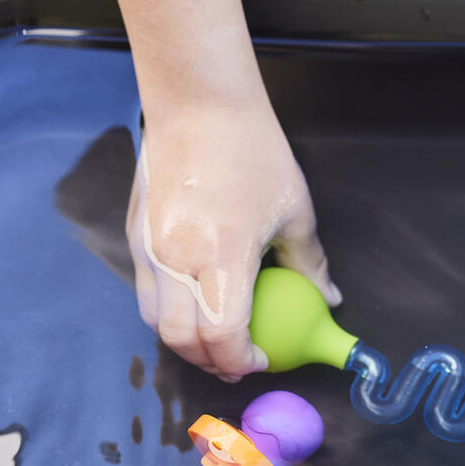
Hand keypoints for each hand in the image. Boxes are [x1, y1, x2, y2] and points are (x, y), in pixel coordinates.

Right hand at [127, 100, 337, 381]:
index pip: (222, 335)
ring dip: (185, 341)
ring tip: (214, 342)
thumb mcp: (294, 208)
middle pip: (181, 339)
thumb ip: (309, 263)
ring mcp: (149, 249)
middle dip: (209, 362)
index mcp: (220, 253)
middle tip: (236, 364)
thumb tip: (329, 300)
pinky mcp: (135, 237)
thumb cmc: (251, 148)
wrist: (197, 101)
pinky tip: (195, 306)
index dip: (241, 359)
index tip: (261, 360)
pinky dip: (170, 312)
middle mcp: (176, 258)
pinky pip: (148, 293)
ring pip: (156, 321)